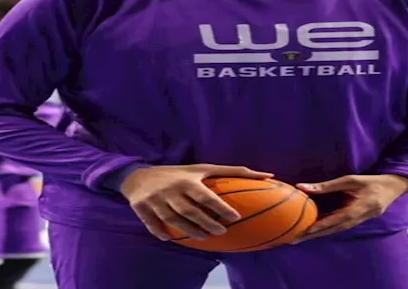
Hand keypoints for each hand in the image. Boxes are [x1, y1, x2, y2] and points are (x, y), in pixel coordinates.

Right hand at [119, 164, 273, 240]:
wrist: (139, 176)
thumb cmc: (179, 173)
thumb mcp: (202, 168)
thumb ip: (233, 172)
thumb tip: (268, 175)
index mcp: (187, 179)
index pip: (205, 196)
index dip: (220, 207)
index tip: (235, 217)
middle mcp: (171, 189)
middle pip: (190, 211)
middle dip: (206, 224)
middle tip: (222, 232)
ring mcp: (155, 199)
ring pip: (173, 220)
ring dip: (190, 231)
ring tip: (205, 237)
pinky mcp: (141, 207)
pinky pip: (153, 224)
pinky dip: (161, 232)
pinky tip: (171, 238)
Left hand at [292, 174, 407, 242]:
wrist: (393, 188)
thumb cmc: (370, 181)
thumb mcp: (349, 180)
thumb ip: (326, 185)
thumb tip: (302, 187)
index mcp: (359, 208)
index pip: (338, 219)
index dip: (323, 224)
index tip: (308, 230)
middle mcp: (359, 218)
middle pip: (334, 230)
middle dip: (314, 235)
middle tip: (296, 240)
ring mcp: (360, 222)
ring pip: (337, 230)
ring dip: (319, 234)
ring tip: (302, 237)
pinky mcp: (359, 221)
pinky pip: (341, 227)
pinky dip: (328, 229)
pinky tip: (317, 231)